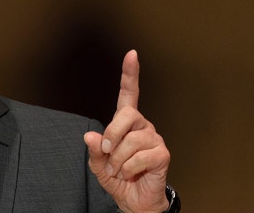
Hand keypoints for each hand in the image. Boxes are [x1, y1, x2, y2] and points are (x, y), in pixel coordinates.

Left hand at [84, 50, 170, 212]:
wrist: (133, 200)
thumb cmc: (118, 178)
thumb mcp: (98, 164)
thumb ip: (94, 150)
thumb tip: (91, 136)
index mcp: (126, 123)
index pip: (129, 94)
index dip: (130, 74)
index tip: (132, 54)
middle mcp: (142, 126)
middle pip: (126, 114)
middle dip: (111, 135)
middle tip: (107, 153)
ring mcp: (154, 139)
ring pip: (131, 141)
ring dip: (118, 160)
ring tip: (120, 169)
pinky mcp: (162, 154)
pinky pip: (141, 157)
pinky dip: (129, 169)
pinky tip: (132, 173)